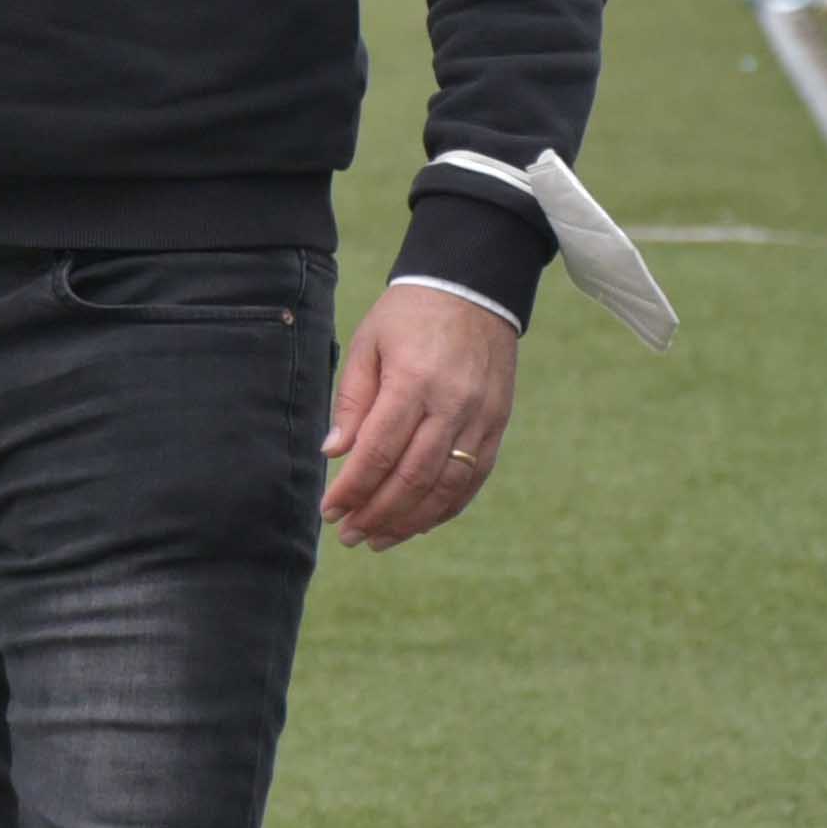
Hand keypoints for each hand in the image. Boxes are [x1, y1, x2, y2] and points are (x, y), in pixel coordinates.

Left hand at [320, 285, 520, 551]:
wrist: (473, 288)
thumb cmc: (409, 315)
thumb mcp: (368, 344)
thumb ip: (352, 400)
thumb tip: (334, 453)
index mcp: (413, 381)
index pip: (378, 451)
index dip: (352, 489)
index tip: (329, 511)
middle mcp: (451, 405)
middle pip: (411, 478)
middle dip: (376, 514)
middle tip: (348, 535)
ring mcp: (480, 419)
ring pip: (445, 487)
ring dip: (409, 521)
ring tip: (377, 539)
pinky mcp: (497, 426)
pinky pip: (472, 480)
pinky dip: (444, 509)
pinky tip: (417, 523)